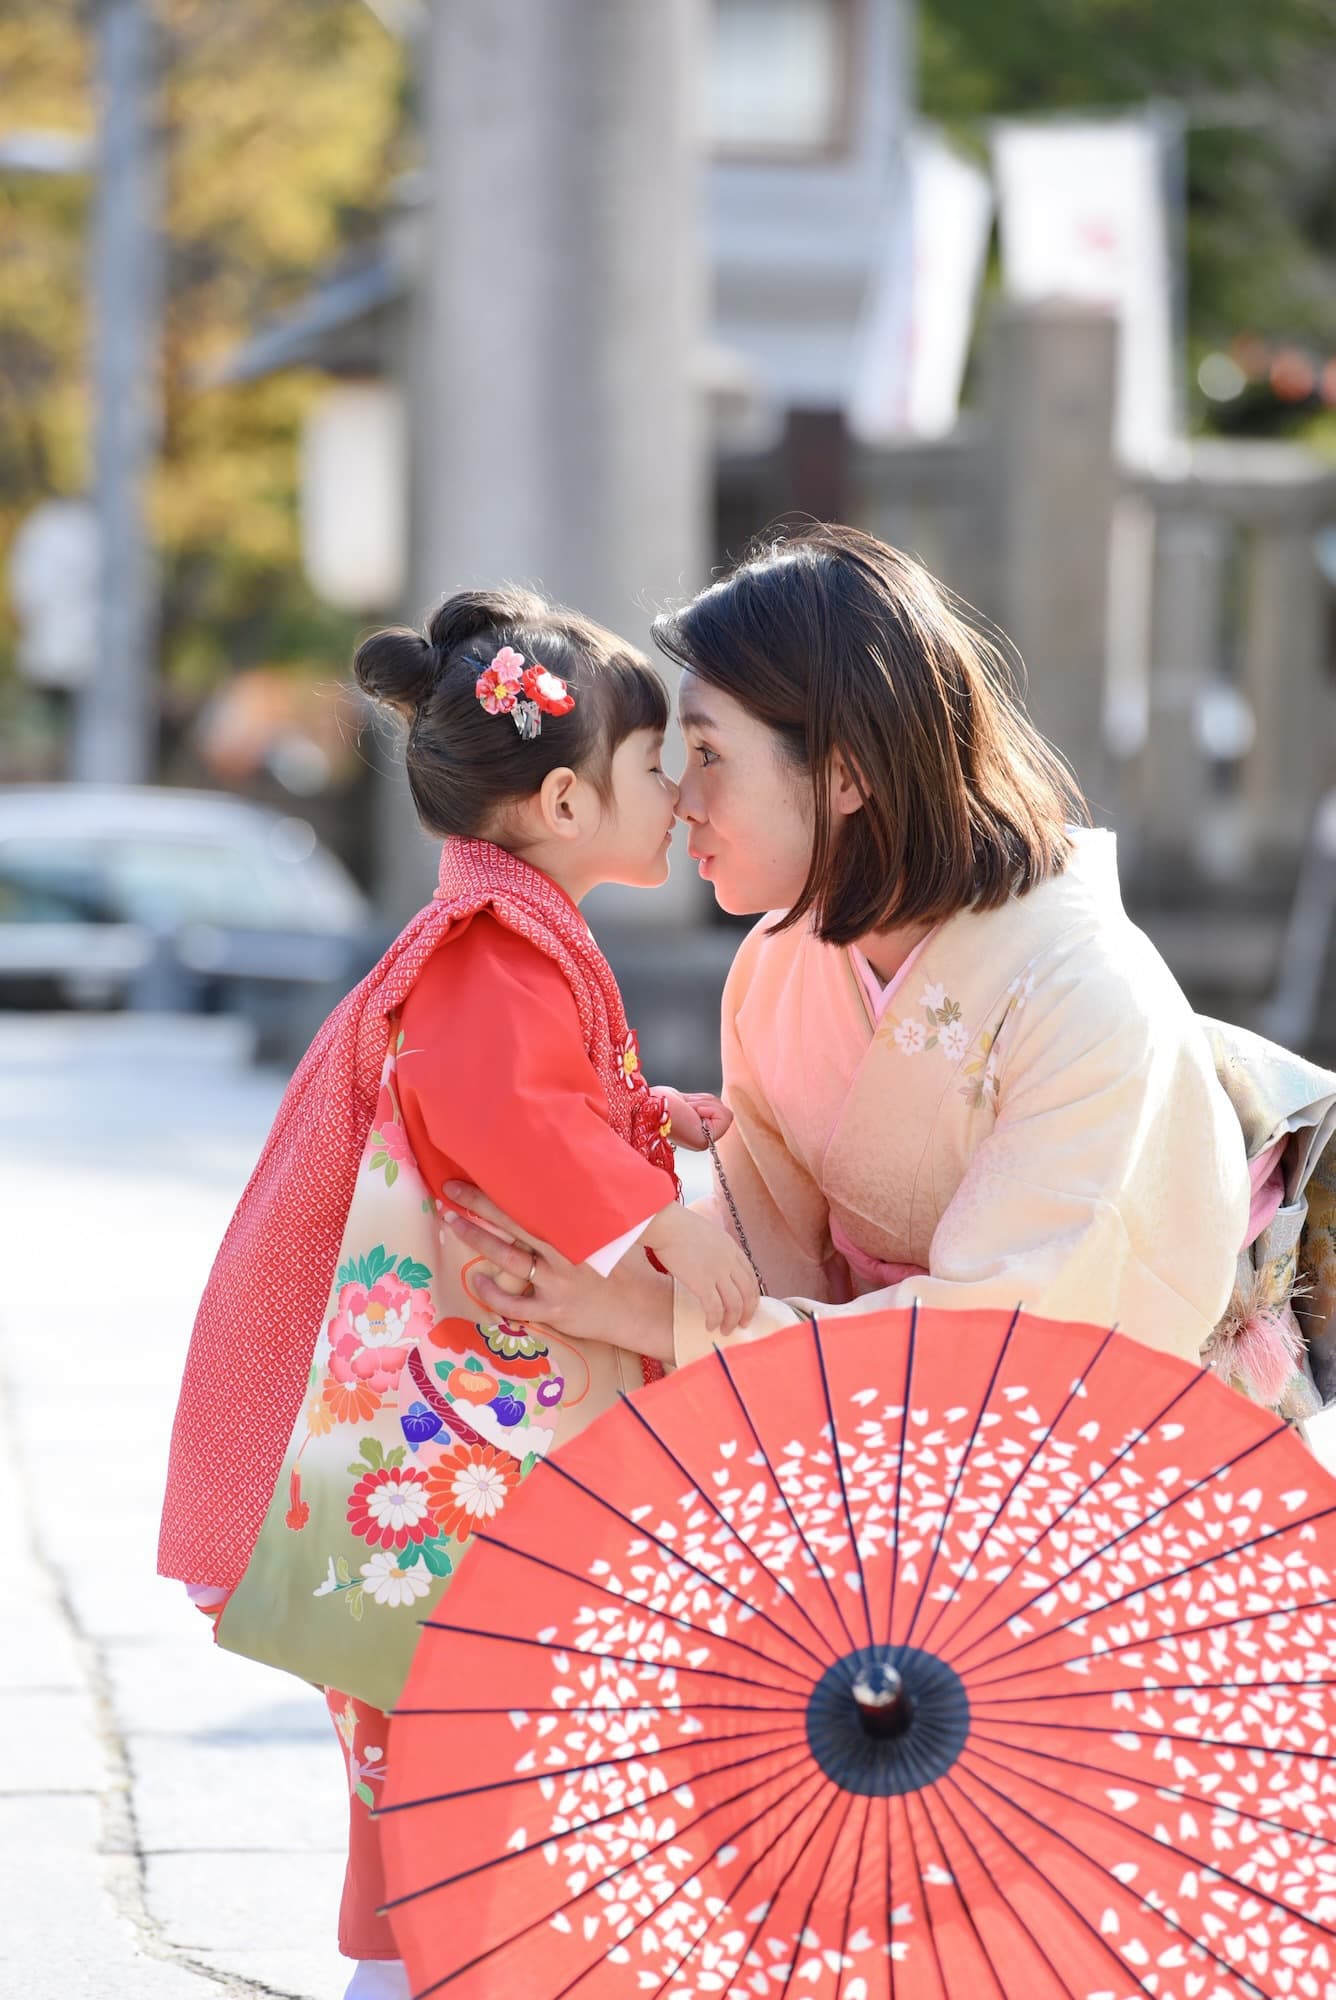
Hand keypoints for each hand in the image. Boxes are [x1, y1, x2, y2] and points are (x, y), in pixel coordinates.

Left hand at [440, 1182, 673, 1361]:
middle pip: (512, 1225)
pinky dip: (492, 1294)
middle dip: (477, 1205)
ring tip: (452, 1222)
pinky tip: (477, 1281)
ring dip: (476, 1239)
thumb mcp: (616, 1230)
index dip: (505, 1186)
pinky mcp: (553, 1311)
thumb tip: (583, 1172)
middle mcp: (563, 1254)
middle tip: (449, 1190)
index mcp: (577, 1229)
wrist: (645, 1308)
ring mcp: (556, 1284)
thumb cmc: (628, 1264)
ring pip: (506, 1258)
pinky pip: (514, 1304)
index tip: (481, 1168)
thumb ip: (592, 1209)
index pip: (533, 1202)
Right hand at [642, 1204, 758, 1334]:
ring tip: (726, 1329)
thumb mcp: (707, 1234)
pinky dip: (715, 1319)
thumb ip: (715, 1249)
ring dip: (732, 1320)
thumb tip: (711, 1265)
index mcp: (731, 1248)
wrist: (666, 1224)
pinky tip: (710, 1326)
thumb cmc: (678, 1226)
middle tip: (743, 1324)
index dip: (752, 1294)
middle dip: (748, 1311)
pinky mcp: (702, 1282)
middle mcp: (729, 1261)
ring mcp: (717, 1272)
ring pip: (735, 1304)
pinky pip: (715, 1308)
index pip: (751, 1276)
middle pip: (748, 1292)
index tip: (748, 1306)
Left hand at [657, 1088, 733, 1151]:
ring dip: (704, 1103)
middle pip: (723, 1111)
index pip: (719, 1112)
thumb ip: (704, 1106)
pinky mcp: (706, 1141)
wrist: (648, 1105)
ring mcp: (704, 1143)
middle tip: (686, 1107)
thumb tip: (719, 1104)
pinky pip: (725, 1116)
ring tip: (687, 1110)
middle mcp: (701, 1140)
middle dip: (705, 1101)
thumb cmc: (660, 1101)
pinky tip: (692, 1112)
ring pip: (725, 1112)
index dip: (704, 1101)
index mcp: (696, 1133)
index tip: (687, 1105)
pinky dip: (710, 1107)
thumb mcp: (689, 1101)